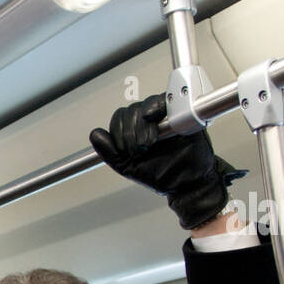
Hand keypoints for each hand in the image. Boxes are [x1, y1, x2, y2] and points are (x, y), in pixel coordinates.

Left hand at [89, 94, 244, 230]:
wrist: (187, 182)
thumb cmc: (162, 175)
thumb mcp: (128, 166)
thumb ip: (110, 152)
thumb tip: (95, 135)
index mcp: (136, 131)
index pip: (119, 118)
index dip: (118, 132)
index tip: (125, 150)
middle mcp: (149, 121)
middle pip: (129, 111)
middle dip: (129, 132)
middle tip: (138, 149)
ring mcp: (164, 116)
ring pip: (143, 106)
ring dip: (140, 124)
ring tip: (147, 143)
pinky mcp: (180, 112)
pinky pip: (164, 101)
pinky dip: (155, 106)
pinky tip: (151, 118)